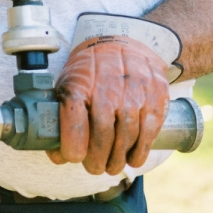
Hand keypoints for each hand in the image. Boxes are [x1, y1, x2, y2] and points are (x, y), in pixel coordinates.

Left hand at [47, 36, 170, 174]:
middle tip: (95, 169)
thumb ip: (61, 119)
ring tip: (112, 167)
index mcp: (80, 82)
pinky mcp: (156, 96)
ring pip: (127, 134)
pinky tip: (133, 159)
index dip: (73, 144)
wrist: (126, 43)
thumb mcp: (69, 84)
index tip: (74, 158)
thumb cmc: (91, 71)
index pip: (73, 118)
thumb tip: (56, 156)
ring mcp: (134, 91)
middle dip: (98, 158)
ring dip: (119, 158)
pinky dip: (140, 151)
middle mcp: (107, 85)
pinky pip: (149, 130)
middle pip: (103, 132)